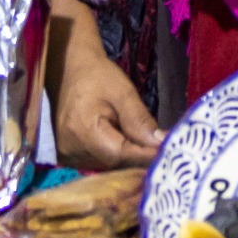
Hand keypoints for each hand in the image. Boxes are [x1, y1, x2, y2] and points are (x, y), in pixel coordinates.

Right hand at [53, 46, 164, 168]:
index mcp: (83, 132)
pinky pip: (98, 162)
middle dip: (140, 158)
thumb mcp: (123, 92)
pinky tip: (128, 145)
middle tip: (164, 150)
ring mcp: (67, 156)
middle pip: (114, 163)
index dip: (147, 156)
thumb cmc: (97, 76)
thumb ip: (139, 119)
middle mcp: (70, 151)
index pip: (121, 154)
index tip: (170, 154)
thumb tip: (160, 143)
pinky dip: (115, 156)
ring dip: (128, 158)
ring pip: (107, 166)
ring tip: (147, 147)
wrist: (69, 71)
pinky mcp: (68, 157)